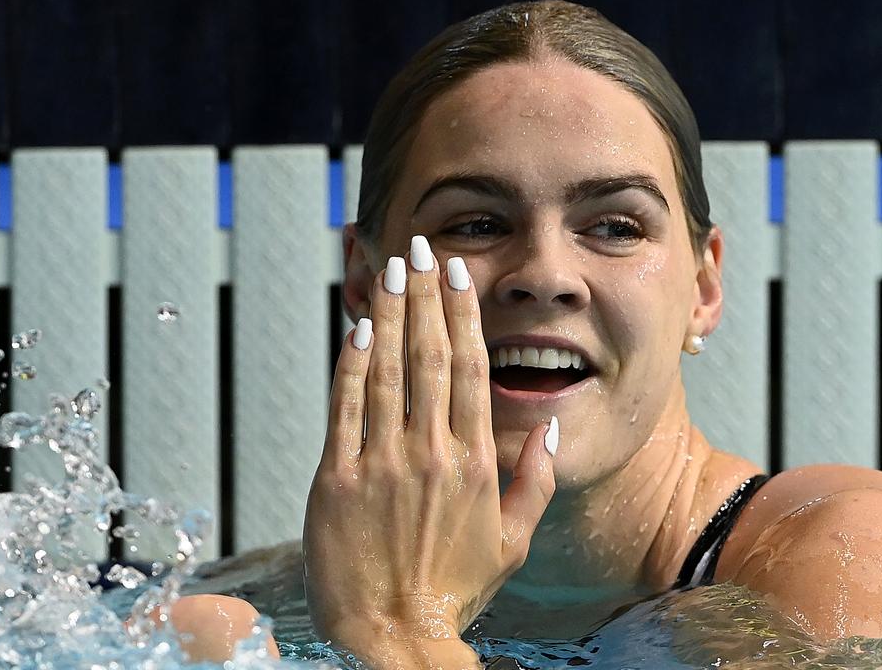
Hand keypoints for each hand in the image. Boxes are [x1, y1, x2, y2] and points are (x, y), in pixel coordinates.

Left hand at [303, 236, 557, 666]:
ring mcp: (381, 465)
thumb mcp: (511, 543)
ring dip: (387, 316)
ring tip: (388, 272)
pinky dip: (349, 366)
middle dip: (423, 297)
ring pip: (385, 372)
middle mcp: (429, 455)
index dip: (461, 314)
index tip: (457, 275)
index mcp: (474, 464)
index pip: (469, 369)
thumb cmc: (453, 593)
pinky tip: (354, 330)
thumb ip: (531, 482)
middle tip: (419, 250)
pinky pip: (344, 409)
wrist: (393, 635)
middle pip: (427, 357)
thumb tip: (543, 427)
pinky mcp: (337, 481)